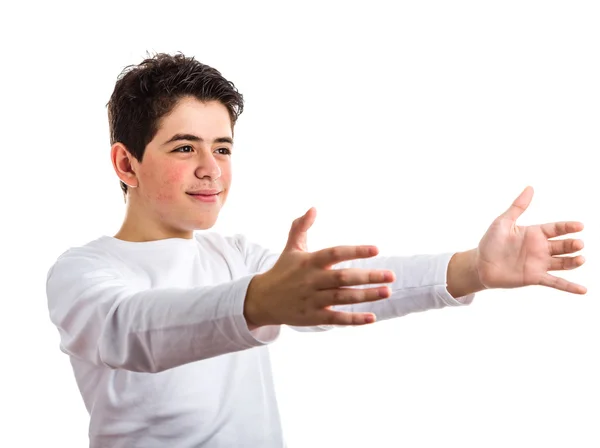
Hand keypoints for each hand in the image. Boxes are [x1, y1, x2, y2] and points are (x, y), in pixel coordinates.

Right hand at [244, 208, 395, 327]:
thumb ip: (301, 228)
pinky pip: (336, 319)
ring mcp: (312, 300)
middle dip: (368, 276)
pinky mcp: (313, 317)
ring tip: (387, 292)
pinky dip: (354, 319)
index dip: (355, 251)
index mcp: (309, 262)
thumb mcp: (291, 248)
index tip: (376, 249)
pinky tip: (372, 317)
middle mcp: (312, 280)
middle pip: (343, 278)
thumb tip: (313, 208)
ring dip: (366, 296)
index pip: (335, 253)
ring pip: (342, 298)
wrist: (261, 300)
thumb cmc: (282, 271)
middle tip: (391, 275)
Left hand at [476, 186, 585, 293]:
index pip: (556, 228)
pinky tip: (583, 290)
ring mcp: (539, 263)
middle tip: (578, 244)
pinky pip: (555, 282)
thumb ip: (518, 206)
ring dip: (573, 262)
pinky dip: (569, 286)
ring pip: (562, 263)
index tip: (580, 226)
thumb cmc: (490, 242)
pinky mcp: (535, 277)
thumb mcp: (503, 222)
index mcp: (534, 233)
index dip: (568, 227)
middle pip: (562, 245)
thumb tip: (530, 188)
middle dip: (572, 245)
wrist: (480, 264)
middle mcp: (540, 248)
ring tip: (581, 259)